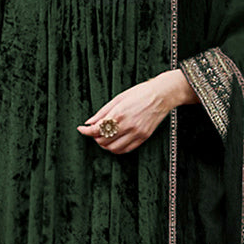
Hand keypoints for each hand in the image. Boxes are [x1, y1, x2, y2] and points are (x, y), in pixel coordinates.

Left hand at [76, 69, 195, 153]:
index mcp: (119, 114)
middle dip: (95, 137)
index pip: (96, 129)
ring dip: (105, 145)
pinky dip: (117, 148)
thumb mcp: (118, 98)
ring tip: (104, 137)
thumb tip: (89, 123)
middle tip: (94, 131)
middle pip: (103, 141)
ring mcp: (136, 133)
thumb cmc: (140, 93)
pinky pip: (126, 149)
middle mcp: (128, 126)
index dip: (86, 131)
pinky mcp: (143, 137)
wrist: (162, 95)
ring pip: (113, 148)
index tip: (81, 129)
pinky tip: (115, 141)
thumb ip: (102, 112)